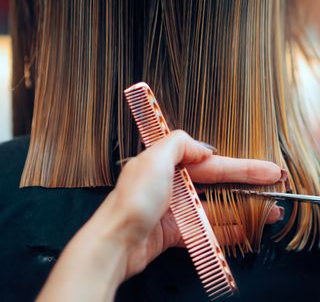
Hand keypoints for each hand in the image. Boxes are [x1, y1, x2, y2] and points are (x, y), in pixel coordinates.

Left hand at [102, 131, 282, 278]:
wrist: (114, 242)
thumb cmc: (132, 201)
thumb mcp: (154, 159)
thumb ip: (179, 145)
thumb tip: (203, 148)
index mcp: (167, 163)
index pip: (212, 162)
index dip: (241, 166)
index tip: (265, 170)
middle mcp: (171, 184)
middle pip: (217, 184)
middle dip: (246, 186)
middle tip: (273, 189)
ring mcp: (174, 209)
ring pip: (214, 207)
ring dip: (241, 210)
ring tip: (266, 213)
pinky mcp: (173, 232)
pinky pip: (204, 229)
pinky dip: (224, 230)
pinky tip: (243, 230)